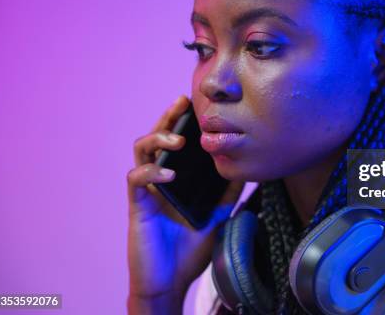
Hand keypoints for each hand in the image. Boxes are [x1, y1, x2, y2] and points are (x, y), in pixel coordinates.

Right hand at [126, 95, 242, 311]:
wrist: (172, 280)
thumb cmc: (191, 247)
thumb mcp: (218, 215)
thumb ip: (228, 194)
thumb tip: (249, 171)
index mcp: (177, 177)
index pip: (177, 141)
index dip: (183, 121)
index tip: (197, 104)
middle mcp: (159, 179)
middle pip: (157, 137)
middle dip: (168, 118)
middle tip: (182, 103)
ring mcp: (146, 191)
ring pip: (141, 152)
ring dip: (157, 139)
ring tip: (178, 141)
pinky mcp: (137, 206)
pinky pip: (135, 180)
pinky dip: (151, 174)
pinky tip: (168, 176)